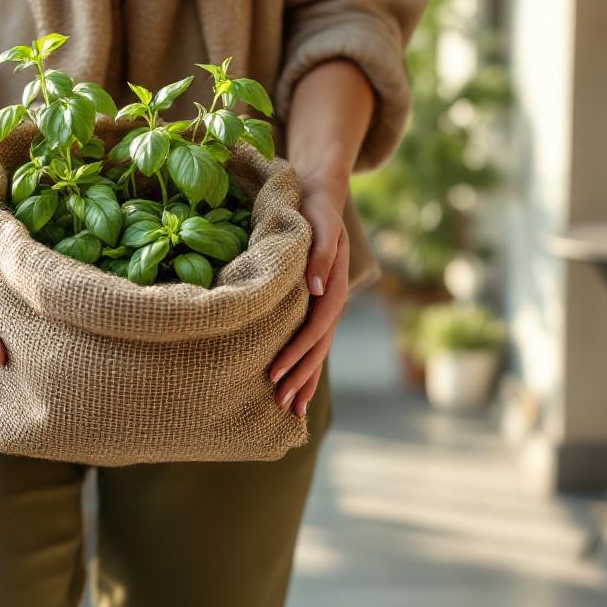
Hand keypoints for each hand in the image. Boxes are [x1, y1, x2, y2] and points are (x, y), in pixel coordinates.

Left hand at [268, 176, 349, 417]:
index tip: (275, 373)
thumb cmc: (314, 210)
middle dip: (301, 377)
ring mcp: (324, 305)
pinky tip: (297, 385)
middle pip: (317, 347)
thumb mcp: (320, 224)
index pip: (315, 328)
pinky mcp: (314, 305)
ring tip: (290, 409)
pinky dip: (306, 365)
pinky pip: (312, 340)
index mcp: (332, 285)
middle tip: (281, 405)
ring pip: (317, 350)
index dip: (297, 352)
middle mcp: (330, 300)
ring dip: (305, 379)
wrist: (318, 197)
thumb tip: (314, 288)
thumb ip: (320, 254)